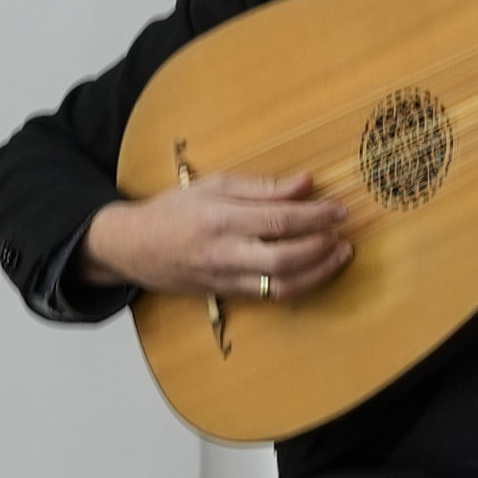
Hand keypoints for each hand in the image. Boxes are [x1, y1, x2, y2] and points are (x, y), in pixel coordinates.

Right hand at [78, 168, 348, 299]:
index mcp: (221, 218)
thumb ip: (262, 187)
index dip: (315, 216)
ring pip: (282, 284)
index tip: (339, 209)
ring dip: (318, 272)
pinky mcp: (228, 293)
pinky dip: (300, 284)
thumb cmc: (174, 211)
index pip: (279, 220)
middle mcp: (225, 252)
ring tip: (340, 253)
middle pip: (284, 257)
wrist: (134, 247)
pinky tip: (316, 270)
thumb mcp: (214, 185)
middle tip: (343, 232)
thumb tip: (306, 182)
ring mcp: (226, 277)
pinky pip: (272, 295)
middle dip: (321, 246)